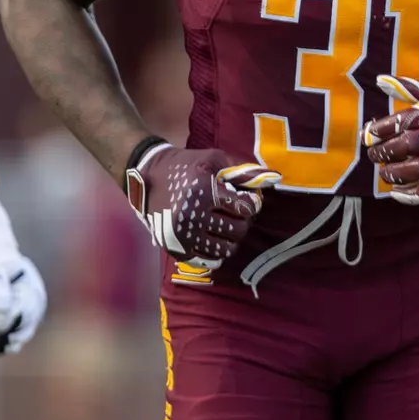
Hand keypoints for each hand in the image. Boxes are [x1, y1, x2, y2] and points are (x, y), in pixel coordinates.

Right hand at [124, 143, 279, 276]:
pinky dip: (216, 251)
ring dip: (231, 238)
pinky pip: (208, 260)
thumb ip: (243, 170)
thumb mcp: (214, 159)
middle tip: (236, 212)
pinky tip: (214, 237)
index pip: (245, 208)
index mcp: (203, 191)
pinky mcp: (176, 248)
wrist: (145, 176)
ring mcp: (183, 235)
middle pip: (237, 230)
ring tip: (226, 225)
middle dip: (243, 221)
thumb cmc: (185, 165)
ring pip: (225, 249)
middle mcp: (192, 216)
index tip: (246, 198)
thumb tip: (273, 179)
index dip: (252, 203)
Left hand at [364, 77, 418, 204]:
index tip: (368, 134)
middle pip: (411, 144)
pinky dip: (412, 193)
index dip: (384, 128)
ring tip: (384, 173)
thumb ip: (415, 90)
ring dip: (395, 173)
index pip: (408, 118)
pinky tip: (397, 191)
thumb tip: (381, 82)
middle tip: (372, 155)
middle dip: (385, 151)